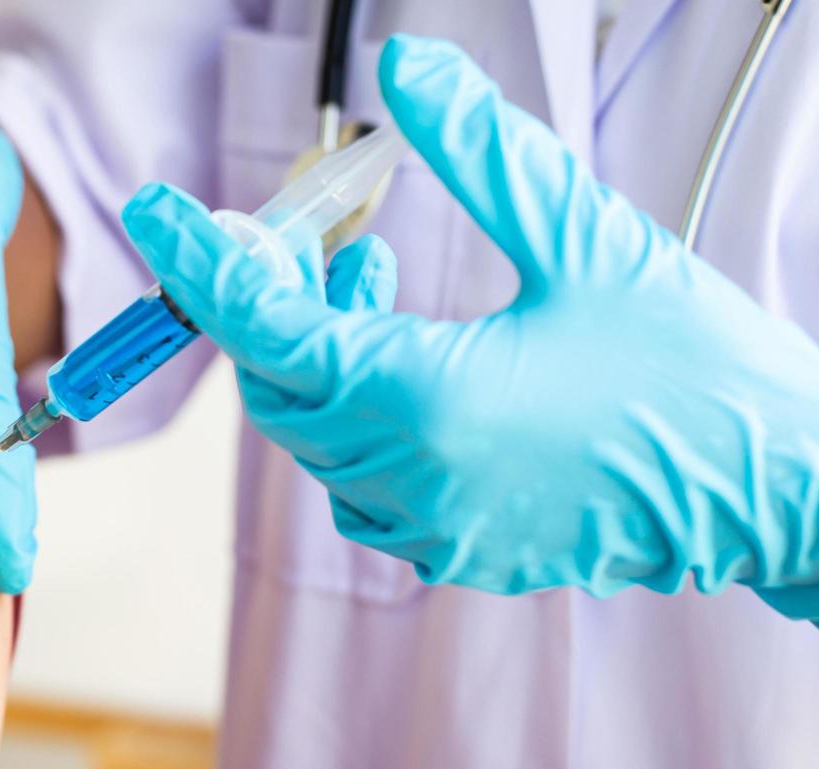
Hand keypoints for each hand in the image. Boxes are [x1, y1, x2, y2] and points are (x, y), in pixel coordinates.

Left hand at [120, 35, 818, 606]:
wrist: (779, 487)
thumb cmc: (695, 366)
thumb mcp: (587, 237)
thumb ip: (482, 153)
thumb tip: (404, 69)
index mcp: (425, 400)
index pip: (265, 327)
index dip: (204, 263)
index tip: (159, 212)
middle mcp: (410, 478)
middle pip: (278, 384)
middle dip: (275, 303)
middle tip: (319, 235)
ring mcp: (431, 528)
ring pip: (315, 436)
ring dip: (321, 356)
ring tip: (376, 277)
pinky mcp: (459, 552)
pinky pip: (362, 484)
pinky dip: (356, 417)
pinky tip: (410, 364)